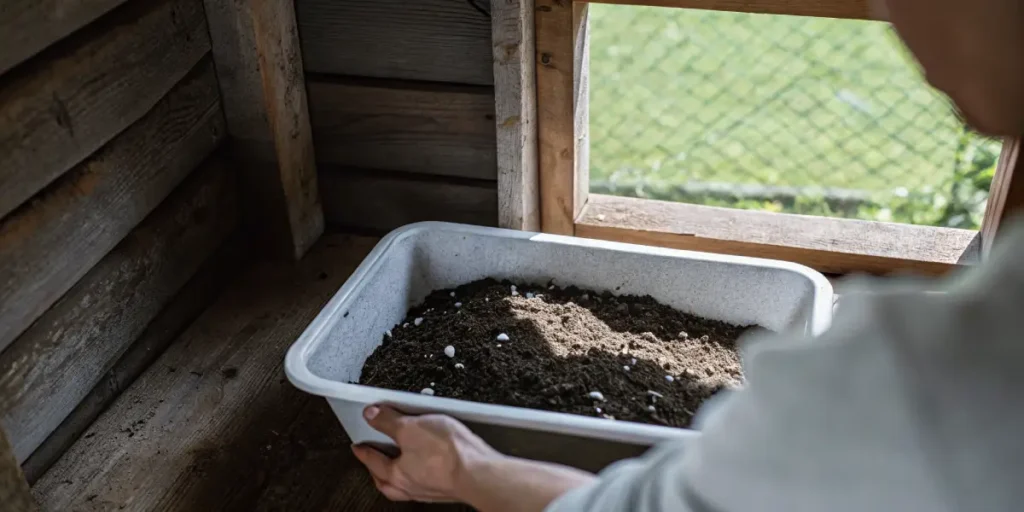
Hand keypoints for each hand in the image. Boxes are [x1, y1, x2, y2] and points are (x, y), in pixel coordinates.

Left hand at [351, 405, 500, 502]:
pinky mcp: (451, 487)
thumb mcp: (411, 427)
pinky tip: (432, 465)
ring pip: (408, 487)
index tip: (357, 446)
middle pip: (388, 483)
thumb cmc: (447, 455)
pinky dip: (423, 475)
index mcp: (397, 474)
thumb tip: (371, 415)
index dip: (364, 451)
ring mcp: (432, 490)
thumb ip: (389, 421)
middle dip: (378, 473)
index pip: (373, 462)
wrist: (480, 473)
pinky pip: (429, 483)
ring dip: (401, 477)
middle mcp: (412, 487)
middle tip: (374, 464)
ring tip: (402, 464)